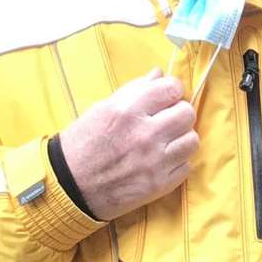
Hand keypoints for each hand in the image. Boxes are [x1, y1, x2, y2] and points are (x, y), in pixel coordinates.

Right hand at [58, 69, 198, 220]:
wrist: (70, 187)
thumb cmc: (83, 144)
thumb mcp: (102, 109)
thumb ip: (134, 90)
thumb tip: (159, 74)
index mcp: (127, 111)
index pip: (172, 88)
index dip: (172, 90)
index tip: (167, 96)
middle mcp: (145, 135)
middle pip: (187, 113)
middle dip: (179, 113)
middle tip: (166, 120)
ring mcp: (155, 162)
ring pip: (192, 140)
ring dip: (181, 138)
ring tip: (166, 142)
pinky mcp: (160, 184)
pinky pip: (187, 166)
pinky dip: (177, 162)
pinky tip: (161, 161)